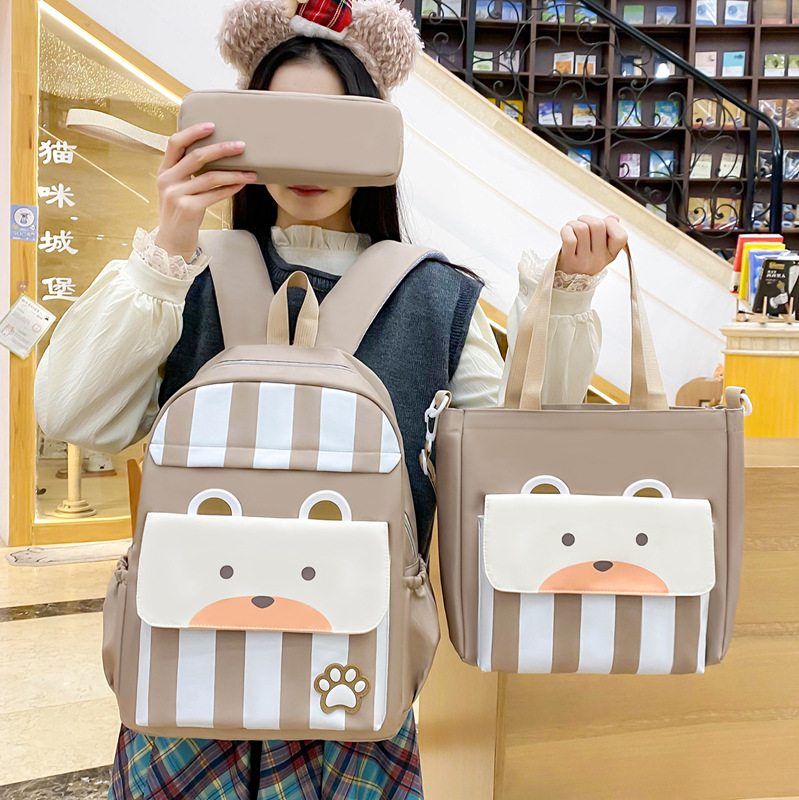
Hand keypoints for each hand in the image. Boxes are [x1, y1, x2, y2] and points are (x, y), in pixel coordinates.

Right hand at [153, 123, 257, 260]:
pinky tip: (241, 185)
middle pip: (197, 157)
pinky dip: (230, 189)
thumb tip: (216, 156)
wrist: (171, 242)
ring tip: (250, 172)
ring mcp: (176, 195)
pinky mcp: (188, 209)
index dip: (193, 132)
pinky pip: (214, 195)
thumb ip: (188, 173)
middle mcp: (167, 180)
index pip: (175, 143)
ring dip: (233, 173)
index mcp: (164, 170)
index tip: (212, 125)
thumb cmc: (180, 213)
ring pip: (210, 177)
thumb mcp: (177, 189)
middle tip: (241, 145)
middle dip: (221, 149)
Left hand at [557, 213, 627, 275]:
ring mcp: (584, 261)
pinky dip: (566, 231)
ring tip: (570, 229)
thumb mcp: (599, 248)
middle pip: (598, 225)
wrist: (565, 281)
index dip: (611, 224)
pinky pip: (570, 239)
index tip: (601, 225)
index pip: (621, 236)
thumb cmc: (582, 259)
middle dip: (586, 219)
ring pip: (582, 229)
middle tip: (580, 224)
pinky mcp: (569, 262)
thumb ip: (608, 231)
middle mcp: (599, 260)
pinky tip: (565, 233)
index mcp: (610, 255)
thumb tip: (614, 218)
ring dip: (573, 224)